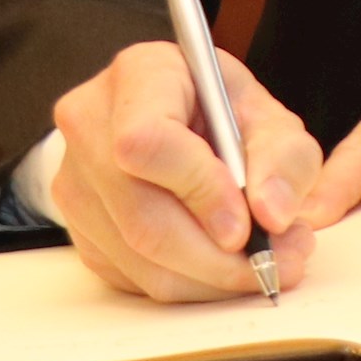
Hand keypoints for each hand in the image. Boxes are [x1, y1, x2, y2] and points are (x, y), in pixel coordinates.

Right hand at [48, 38, 324, 301]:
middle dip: (219, 256)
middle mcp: (90, 125)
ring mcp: (76, 183)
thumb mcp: (269, 118)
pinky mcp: (82, 232)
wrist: (182, 123)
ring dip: (213, 278)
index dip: (199, 190)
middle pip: (142, 217)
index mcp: (139, 76)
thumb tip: (272, 215)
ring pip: (142, 260)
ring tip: (266, 262)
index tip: (246, 224)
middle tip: (280, 261)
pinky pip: (136, 279)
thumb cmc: (223, 114)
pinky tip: (225, 264)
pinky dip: (191, 285)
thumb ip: (283, 160)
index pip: (147, 141)